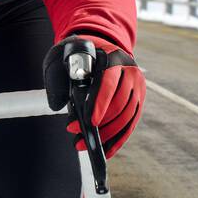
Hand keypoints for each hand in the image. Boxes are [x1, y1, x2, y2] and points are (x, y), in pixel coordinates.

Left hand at [43, 33, 145, 157]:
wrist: (101, 46)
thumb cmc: (79, 56)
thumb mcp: (66, 59)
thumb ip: (61, 78)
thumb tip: (58, 106)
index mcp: (113, 58)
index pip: (109, 83)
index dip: (100, 103)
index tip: (90, 121)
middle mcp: (131, 71)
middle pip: (120, 104)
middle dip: (99, 124)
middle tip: (74, 133)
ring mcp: (138, 86)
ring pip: (127, 116)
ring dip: (107, 135)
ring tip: (83, 144)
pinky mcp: (139, 99)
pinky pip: (131, 123)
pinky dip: (118, 139)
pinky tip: (105, 151)